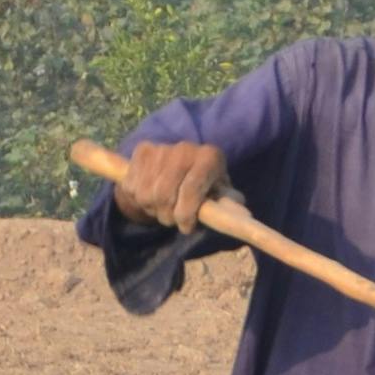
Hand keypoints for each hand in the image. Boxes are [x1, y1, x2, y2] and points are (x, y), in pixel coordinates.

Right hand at [115, 140, 230, 230]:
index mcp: (209, 158)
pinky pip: (132, 186)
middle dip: (167, 215)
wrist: (178, 163)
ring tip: (161, 208)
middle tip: (172, 220)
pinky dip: (138, 198)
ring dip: (152, 209)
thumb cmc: (204, 185)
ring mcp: (162, 148)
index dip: (186, 214)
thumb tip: (243, 216)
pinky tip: (149, 195)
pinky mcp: (142, 150)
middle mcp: (185, 149)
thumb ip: (227, 204)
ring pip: (146, 194)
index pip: (191, 190)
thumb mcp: (219, 193)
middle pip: (164, 195)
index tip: (186, 227)